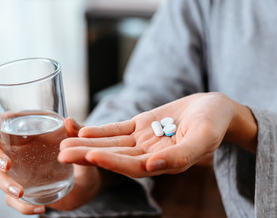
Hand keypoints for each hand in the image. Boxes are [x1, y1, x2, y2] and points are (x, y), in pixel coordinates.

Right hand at [0, 117, 102, 214]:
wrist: (87, 181)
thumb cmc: (80, 154)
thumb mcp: (81, 143)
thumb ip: (77, 131)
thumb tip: (69, 121)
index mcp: (30, 132)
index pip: (5, 123)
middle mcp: (20, 150)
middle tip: (6, 166)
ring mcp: (20, 171)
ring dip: (4, 185)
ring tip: (21, 193)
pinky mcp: (25, 189)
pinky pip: (12, 200)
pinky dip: (22, 206)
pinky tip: (40, 208)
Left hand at [58, 92, 256, 177]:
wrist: (214, 108)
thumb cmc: (214, 123)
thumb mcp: (204, 138)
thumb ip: (180, 156)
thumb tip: (152, 167)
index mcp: (163, 164)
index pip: (132, 167)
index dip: (111, 162)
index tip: (89, 157)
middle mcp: (148, 155)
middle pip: (114, 156)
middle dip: (88, 155)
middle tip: (61, 154)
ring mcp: (142, 140)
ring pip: (111, 143)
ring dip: (88, 143)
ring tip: (64, 142)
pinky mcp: (140, 125)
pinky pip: (117, 129)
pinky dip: (101, 130)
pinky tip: (83, 130)